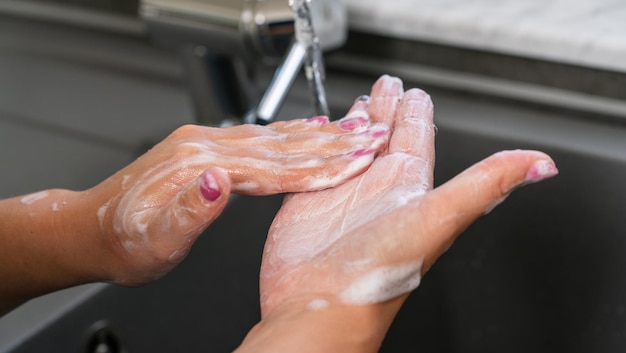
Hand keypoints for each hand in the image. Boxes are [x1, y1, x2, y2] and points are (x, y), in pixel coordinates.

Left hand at [70, 118, 387, 285]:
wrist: (90, 230)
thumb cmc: (123, 242)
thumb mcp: (152, 242)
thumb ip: (187, 212)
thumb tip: (218, 183)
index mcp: (198, 168)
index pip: (273, 167)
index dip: (320, 165)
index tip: (357, 160)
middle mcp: (205, 147)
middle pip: (282, 144)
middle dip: (333, 141)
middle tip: (372, 134)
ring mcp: (205, 144)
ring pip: (275, 136)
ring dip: (319, 133)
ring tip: (355, 127)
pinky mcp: (205, 148)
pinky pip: (259, 138)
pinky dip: (291, 134)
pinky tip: (309, 129)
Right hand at [250, 76, 556, 350]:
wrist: (321, 304)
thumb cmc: (380, 273)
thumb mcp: (440, 219)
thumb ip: (486, 184)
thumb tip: (541, 164)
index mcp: (408, 186)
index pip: (417, 137)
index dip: (417, 112)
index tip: (416, 92)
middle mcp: (376, 186)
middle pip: (384, 136)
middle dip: (386, 108)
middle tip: (386, 85)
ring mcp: (341, 190)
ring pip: (350, 145)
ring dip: (355, 123)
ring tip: (359, 102)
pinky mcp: (308, 197)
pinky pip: (315, 159)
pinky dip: (318, 142)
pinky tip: (319, 131)